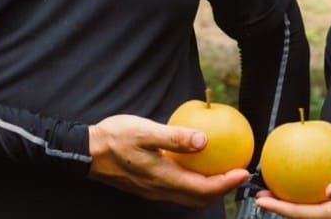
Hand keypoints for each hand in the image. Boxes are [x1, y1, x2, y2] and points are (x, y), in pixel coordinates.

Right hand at [87, 114, 249, 207]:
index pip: (203, 189)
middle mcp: (160, 189)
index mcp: (163, 178)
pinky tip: (195, 164)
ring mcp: (153, 189)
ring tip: (222, 169)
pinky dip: (193, 182)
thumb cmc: (115, 138)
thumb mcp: (146, 131)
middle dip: (222, 189)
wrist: (87, 151)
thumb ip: (175, 137)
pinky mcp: (147, 185)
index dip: (226, 183)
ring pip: (188, 196)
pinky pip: (177, 189)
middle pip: (199, 198)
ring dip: (208, 187)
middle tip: (238, 173)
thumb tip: (204, 140)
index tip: (244, 172)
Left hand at [254, 181, 330, 218]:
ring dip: (295, 195)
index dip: (279, 208)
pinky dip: (316, 184)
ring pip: (311, 203)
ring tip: (281, 182)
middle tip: (261, 193)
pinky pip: (327, 193)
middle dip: (280, 203)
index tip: (261, 201)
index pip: (300, 213)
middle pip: (300, 210)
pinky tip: (315, 172)